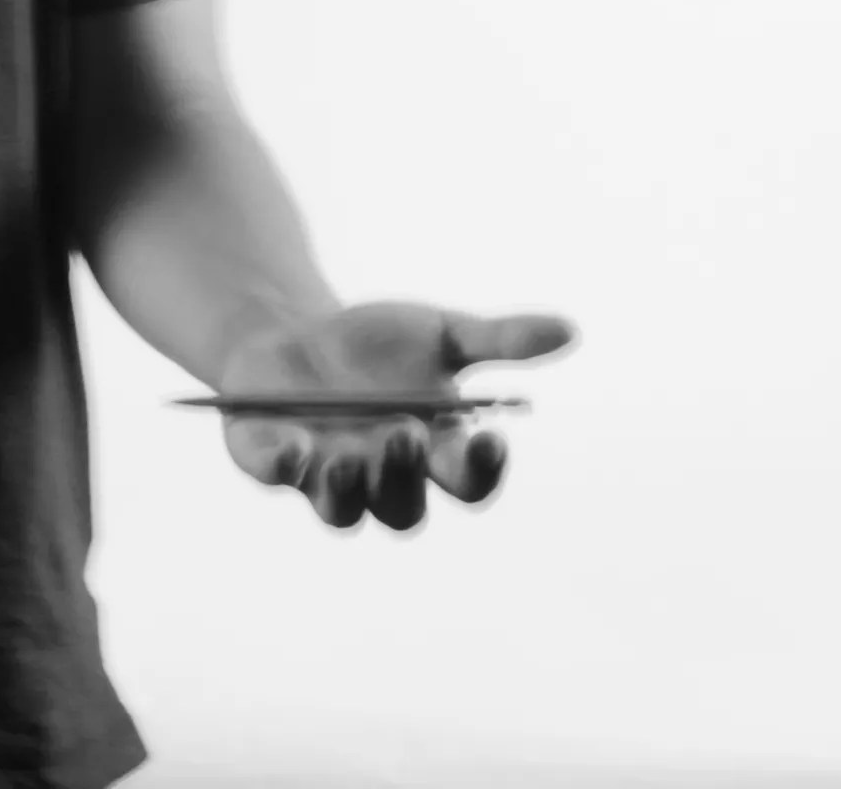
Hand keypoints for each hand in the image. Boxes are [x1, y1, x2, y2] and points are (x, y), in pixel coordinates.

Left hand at [214, 300, 576, 530]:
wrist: (296, 332)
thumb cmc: (379, 343)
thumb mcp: (439, 332)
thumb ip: (499, 339)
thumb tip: (570, 330)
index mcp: (432, 453)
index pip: (468, 484)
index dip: (481, 471)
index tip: (490, 438)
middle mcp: (382, 478)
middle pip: (403, 507)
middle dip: (406, 475)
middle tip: (407, 433)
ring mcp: (324, 476)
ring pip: (342, 510)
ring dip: (348, 488)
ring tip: (351, 454)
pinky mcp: (270, 460)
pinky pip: (277, 475)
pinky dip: (283, 465)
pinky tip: (293, 445)